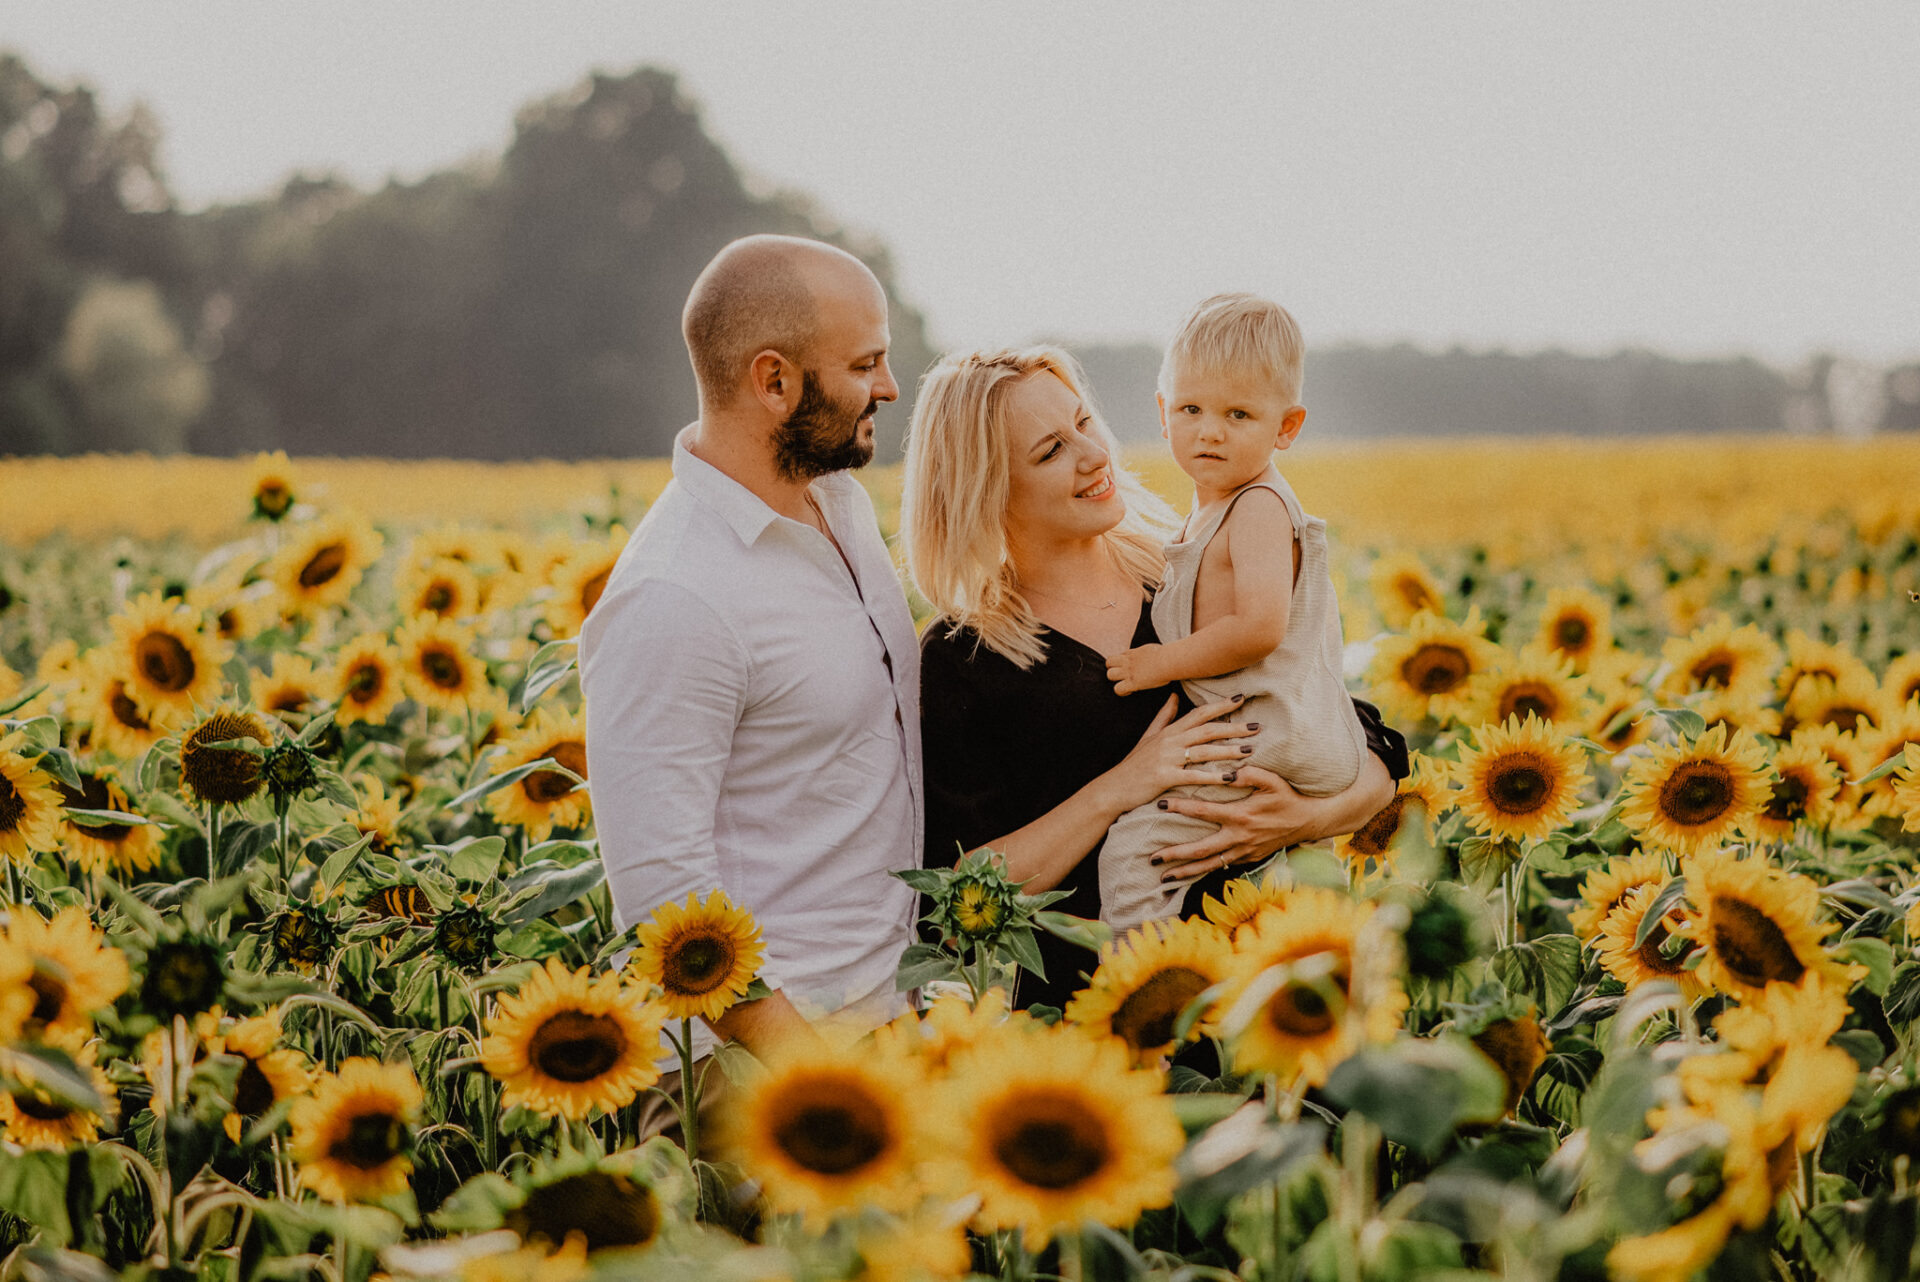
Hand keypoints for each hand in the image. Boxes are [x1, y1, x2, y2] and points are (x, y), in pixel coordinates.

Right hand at [1097, 694, 1257, 813]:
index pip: (1199, 713)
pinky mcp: (1164, 777)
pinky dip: (1213, 776)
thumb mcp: (1147, 737)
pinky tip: (1230, 778)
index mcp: (1169, 731)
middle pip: (1207, 729)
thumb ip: (1164, 717)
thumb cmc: (1133, 765)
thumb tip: (1175, 696)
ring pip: (1203, 751)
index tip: (1241, 699)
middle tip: (1257, 726)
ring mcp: (1167, 758)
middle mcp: (1169, 741)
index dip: (1221, 705)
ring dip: (1228, 750)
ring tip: (1250, 750)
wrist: (1112, 788)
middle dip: (1233, 727)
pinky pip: (1194, 776)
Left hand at [1106, 643, 1167, 695]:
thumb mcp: (1151, 649)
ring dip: (1115, 680)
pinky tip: (1130, 691)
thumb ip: (1145, 652)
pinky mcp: (1132, 682)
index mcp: (1133, 653)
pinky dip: (1121, 691)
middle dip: (1113, 669)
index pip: (1119, 656)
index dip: (1121, 662)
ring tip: (1125, 684)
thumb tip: (1149, 654)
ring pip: (1110, 675)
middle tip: (1123, 676)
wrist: (1168, 661)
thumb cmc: (1166, 655)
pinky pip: (1117, 689)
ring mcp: (1129, 672)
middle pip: (1109, 662)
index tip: (1130, 668)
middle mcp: (1128, 661)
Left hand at [1149, 754, 1396, 883]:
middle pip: (1201, 850)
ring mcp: (1243, 852)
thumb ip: (1248, 773)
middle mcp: (1239, 838)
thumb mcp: (1272, 780)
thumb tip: (1225, 769)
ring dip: (1186, 871)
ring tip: (1163, 876)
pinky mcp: (1248, 859)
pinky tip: (1188, 874)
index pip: (1204, 812)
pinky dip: (1203, 871)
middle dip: (1175, 855)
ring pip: (1209, 865)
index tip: (1160, 805)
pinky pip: (1221, 867)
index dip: (1181, 808)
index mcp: (1241, 816)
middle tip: (1153, 857)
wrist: (1309, 822)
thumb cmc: (1288, 797)